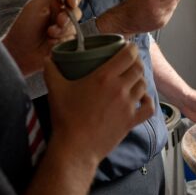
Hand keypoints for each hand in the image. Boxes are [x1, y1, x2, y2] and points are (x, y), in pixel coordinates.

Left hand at [2, 0, 81, 75]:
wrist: (18, 52)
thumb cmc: (23, 27)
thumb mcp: (35, 5)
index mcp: (53, 3)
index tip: (70, 1)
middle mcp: (61, 15)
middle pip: (76, 11)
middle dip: (68, 16)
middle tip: (59, 21)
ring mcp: (64, 30)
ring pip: (75, 26)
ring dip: (63, 30)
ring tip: (49, 35)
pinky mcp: (66, 44)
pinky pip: (73, 40)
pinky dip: (63, 40)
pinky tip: (52, 44)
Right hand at [43, 43, 153, 165]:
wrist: (76, 147)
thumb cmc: (66, 118)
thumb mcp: (55, 90)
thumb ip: (51, 71)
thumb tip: (47, 59)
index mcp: (104, 77)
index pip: (128, 55)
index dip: (130, 48)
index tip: (127, 47)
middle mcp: (120, 89)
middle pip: (138, 68)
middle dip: (136, 62)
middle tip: (129, 62)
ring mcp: (128, 106)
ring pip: (143, 85)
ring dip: (140, 80)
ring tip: (132, 79)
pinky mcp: (131, 121)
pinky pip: (149, 107)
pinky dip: (147, 100)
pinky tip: (141, 98)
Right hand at [96, 0, 185, 36]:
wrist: (126, 19)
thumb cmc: (133, 3)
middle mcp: (157, 8)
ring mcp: (161, 17)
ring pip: (175, 4)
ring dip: (171, 0)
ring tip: (159, 0)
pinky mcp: (162, 23)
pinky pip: (171, 12)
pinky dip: (168, 8)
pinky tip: (158, 7)